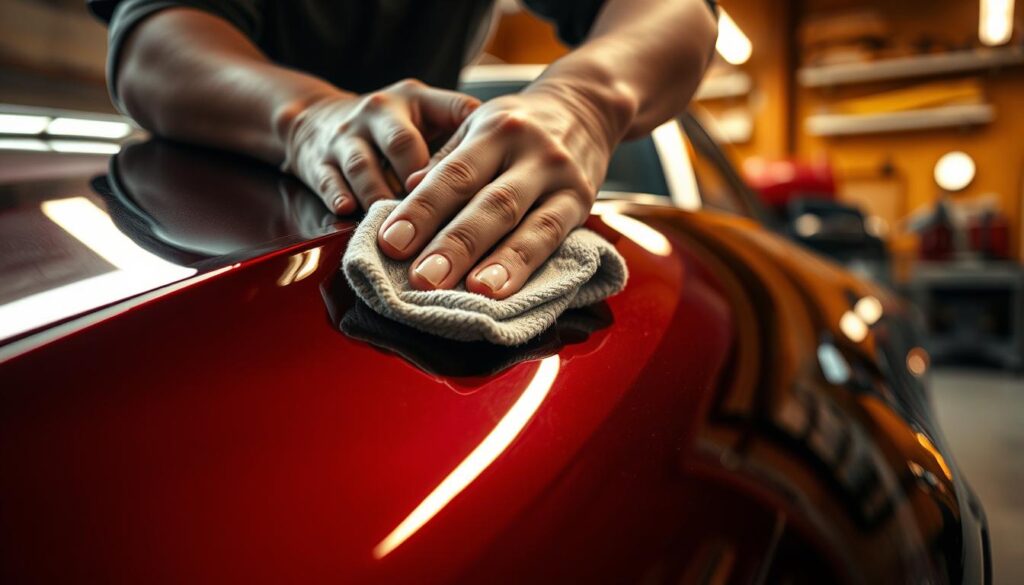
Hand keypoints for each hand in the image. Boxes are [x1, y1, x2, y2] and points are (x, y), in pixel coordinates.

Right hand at [281, 79, 479, 213]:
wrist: (317, 122)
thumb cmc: (392, 129)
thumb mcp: (428, 118)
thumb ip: (465, 138)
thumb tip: (508, 178)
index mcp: (417, 100)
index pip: (452, 113)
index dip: (470, 146)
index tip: (489, 180)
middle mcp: (380, 111)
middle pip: (403, 145)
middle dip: (420, 184)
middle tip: (442, 220)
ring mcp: (347, 136)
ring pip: (364, 167)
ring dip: (382, 198)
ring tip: (401, 232)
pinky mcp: (318, 161)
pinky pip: (328, 179)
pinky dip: (339, 197)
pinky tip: (350, 214)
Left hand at [376, 86, 621, 298]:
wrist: (584, 107)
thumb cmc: (516, 125)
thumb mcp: (477, 126)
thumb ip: (444, 162)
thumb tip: (403, 193)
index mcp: (494, 129)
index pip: (454, 174)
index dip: (421, 210)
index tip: (391, 243)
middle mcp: (532, 151)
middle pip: (491, 203)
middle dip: (455, 244)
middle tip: (422, 279)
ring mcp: (561, 178)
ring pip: (528, 225)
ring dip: (499, 263)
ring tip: (472, 293)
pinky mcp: (582, 203)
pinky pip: (553, 239)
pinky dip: (526, 266)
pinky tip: (504, 290)